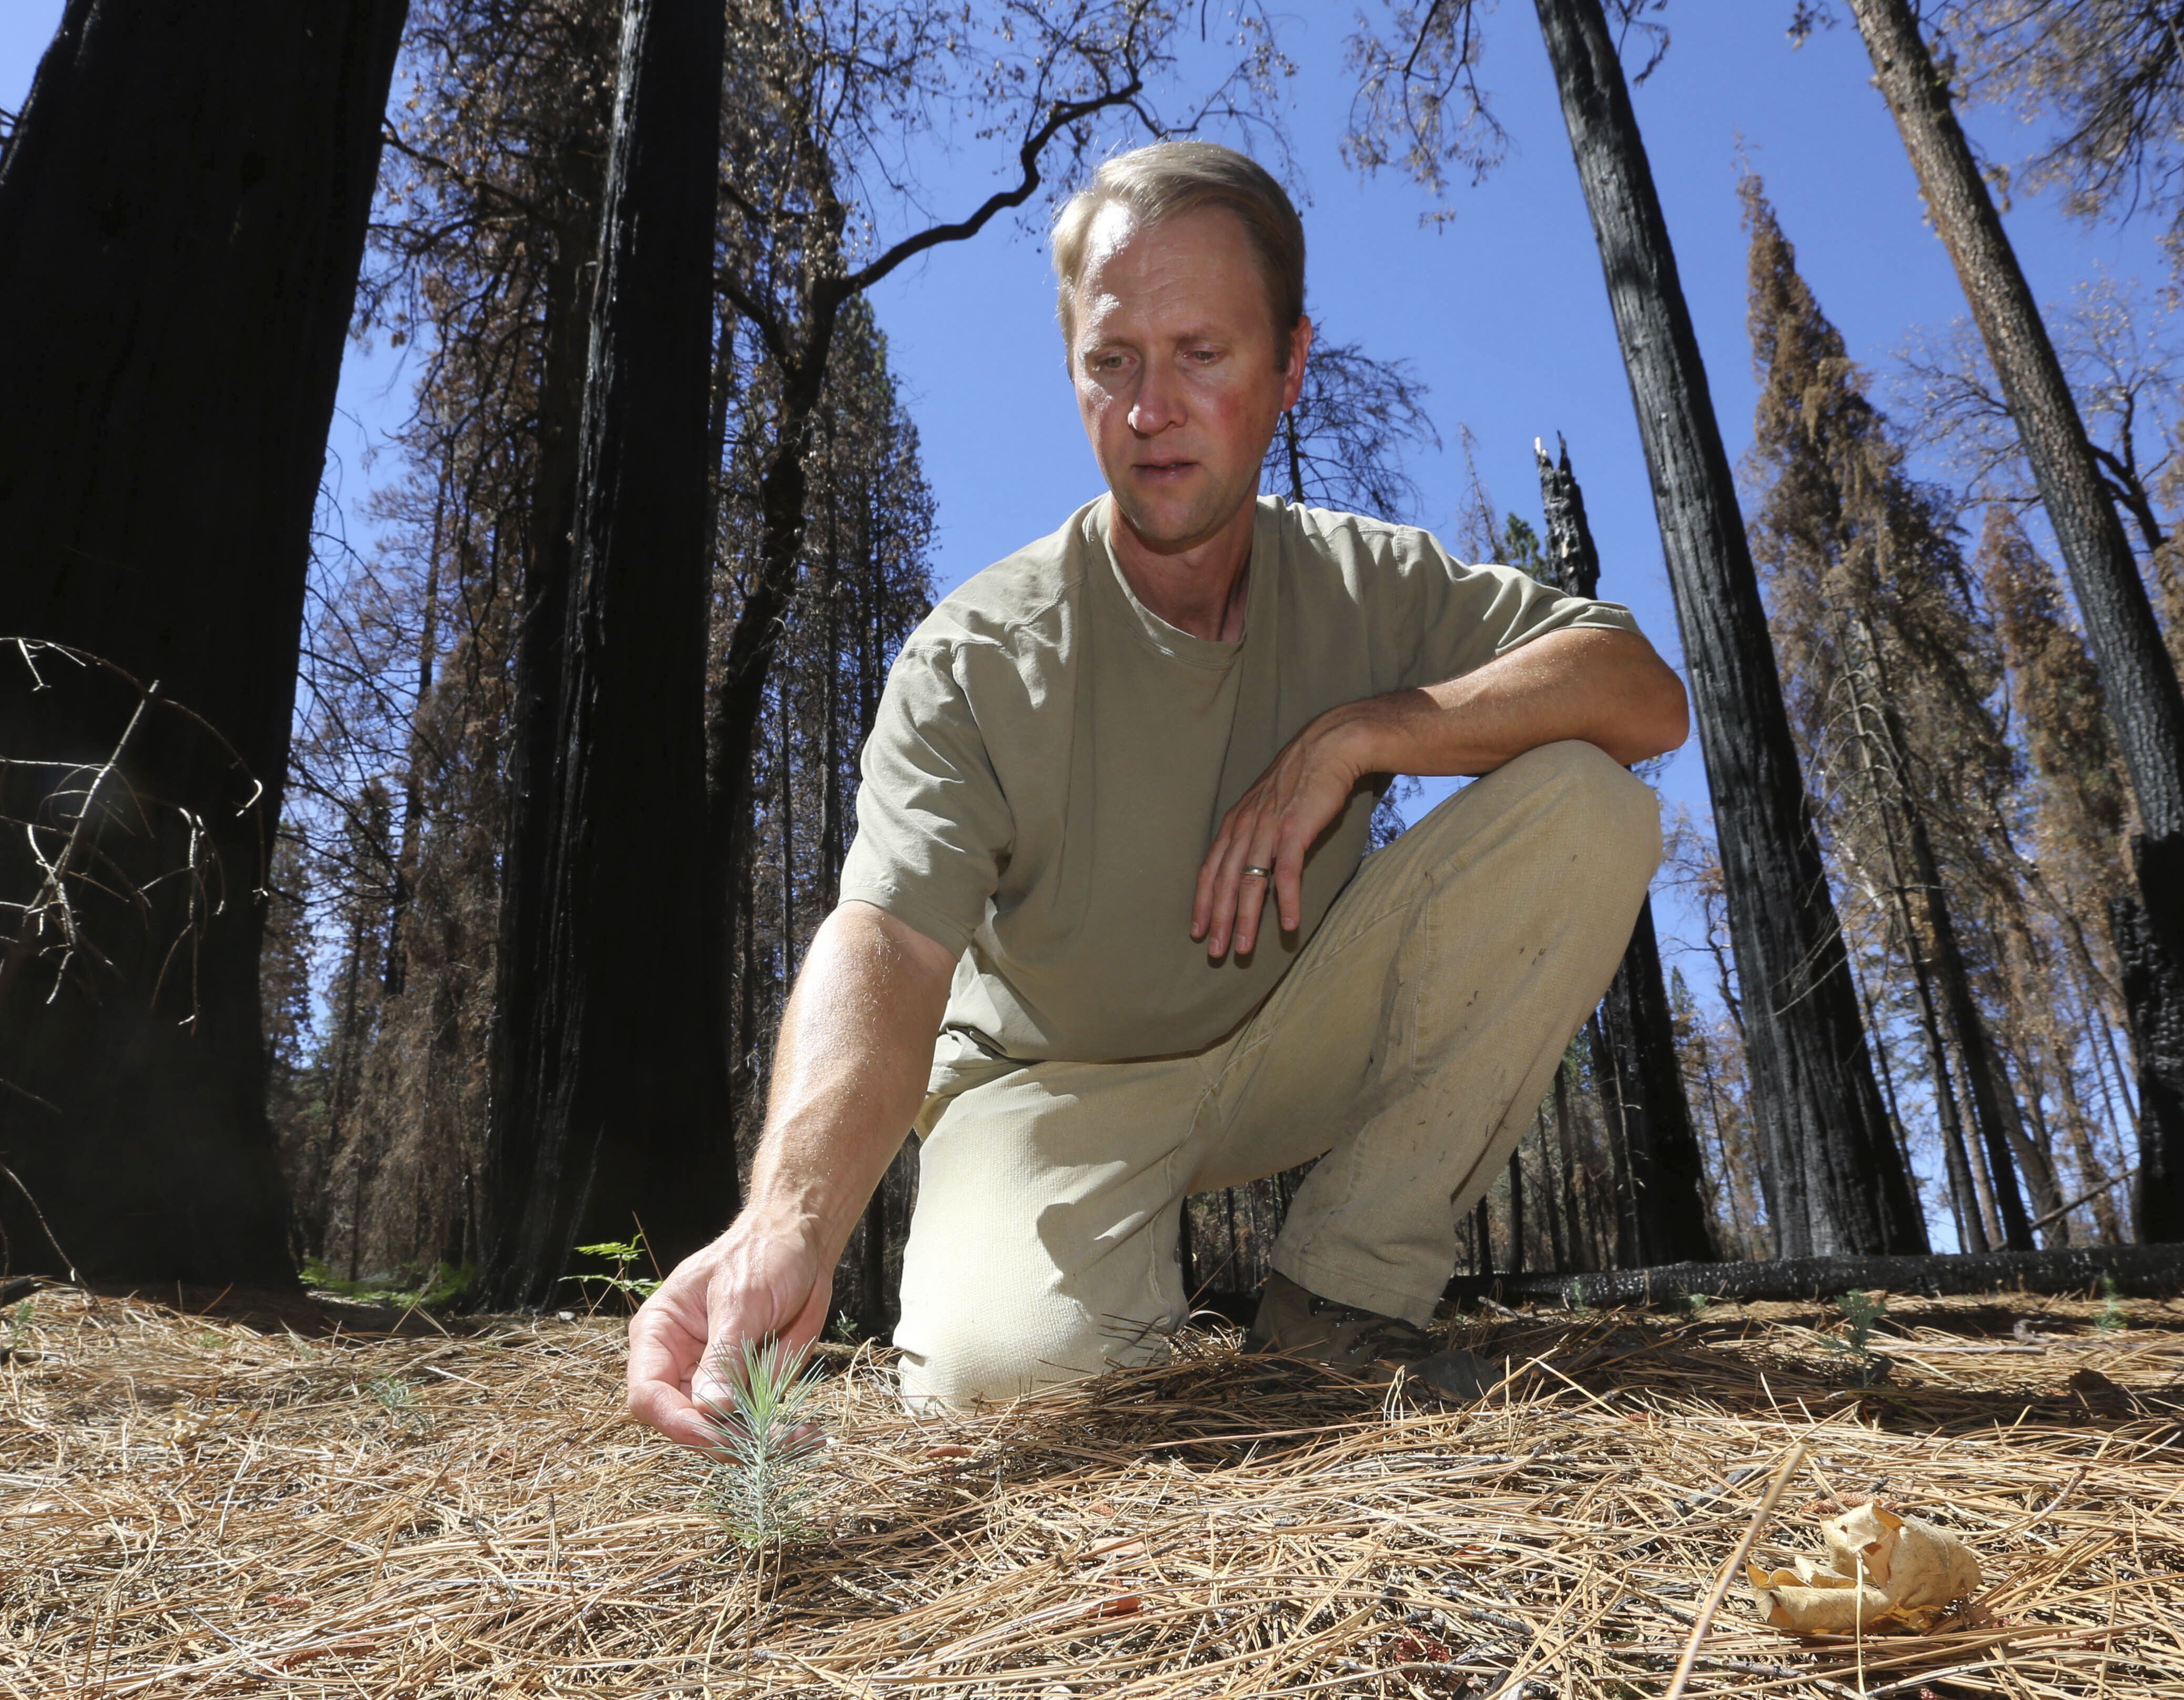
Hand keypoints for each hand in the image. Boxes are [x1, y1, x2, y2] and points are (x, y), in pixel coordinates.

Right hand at [625, 1214, 833, 1450]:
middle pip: (685, 1424)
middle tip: (767, 1441)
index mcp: (659, 1335)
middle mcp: (680, 1366)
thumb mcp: (740, 1301)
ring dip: (760, 1443)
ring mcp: (715, 1382)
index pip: (648, 1394)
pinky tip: (808, 1434)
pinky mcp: (748, 1389)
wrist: (801, 1244)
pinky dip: (781, 1435)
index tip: (712, 1431)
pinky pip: (755, 1425)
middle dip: (724, 1439)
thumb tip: (709, 1410)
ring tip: (802, 1438)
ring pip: (723, 1433)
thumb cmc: (761, 1256)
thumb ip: (724, 1356)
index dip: (675, 1421)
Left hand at [1192, 709, 1365, 958]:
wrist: (1327, 748)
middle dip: (1219, 920)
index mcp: (1235, 823)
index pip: (1210, 870)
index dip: (1202, 903)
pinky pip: (1288, 873)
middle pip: (1225, 883)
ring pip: (1251, 883)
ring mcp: (1268, 829)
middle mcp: (1245, 828)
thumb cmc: (1300, 778)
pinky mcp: (1296, 830)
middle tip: (1216, 953)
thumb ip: (1255, 833)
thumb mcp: (1265, 805)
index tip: (1197, 930)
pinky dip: (1288, 901)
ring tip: (1244, 948)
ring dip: (1246, 919)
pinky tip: (1289, 925)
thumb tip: (1251, 861)